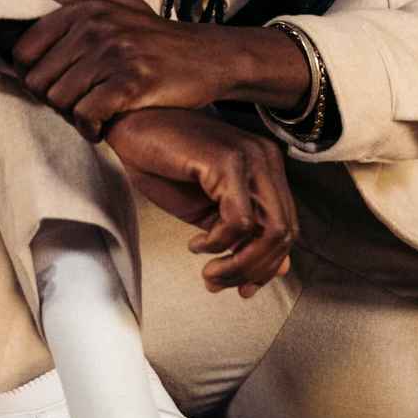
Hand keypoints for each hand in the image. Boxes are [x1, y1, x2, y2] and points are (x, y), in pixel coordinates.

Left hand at [8, 0, 229, 137]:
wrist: (209, 57)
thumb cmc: (152, 34)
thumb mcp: (113, 1)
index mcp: (84, 7)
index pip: (24, 53)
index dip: (38, 75)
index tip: (62, 81)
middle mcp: (96, 26)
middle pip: (38, 82)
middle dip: (56, 100)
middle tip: (81, 100)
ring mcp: (114, 53)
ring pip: (60, 102)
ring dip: (74, 116)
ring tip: (94, 112)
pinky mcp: (132, 83)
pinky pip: (87, 115)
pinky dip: (92, 128)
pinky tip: (104, 125)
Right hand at [105, 108, 298, 296]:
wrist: (130, 128)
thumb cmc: (163, 164)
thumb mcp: (207, 208)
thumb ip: (240, 232)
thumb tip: (277, 268)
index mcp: (266, 168)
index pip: (287, 227)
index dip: (268, 265)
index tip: (242, 289)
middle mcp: (265, 159)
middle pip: (284, 232)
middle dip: (254, 270)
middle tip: (219, 283)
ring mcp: (250, 158)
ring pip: (269, 231)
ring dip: (239, 264)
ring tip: (209, 273)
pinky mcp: (227, 161)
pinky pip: (240, 220)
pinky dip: (220, 242)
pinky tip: (196, 244)